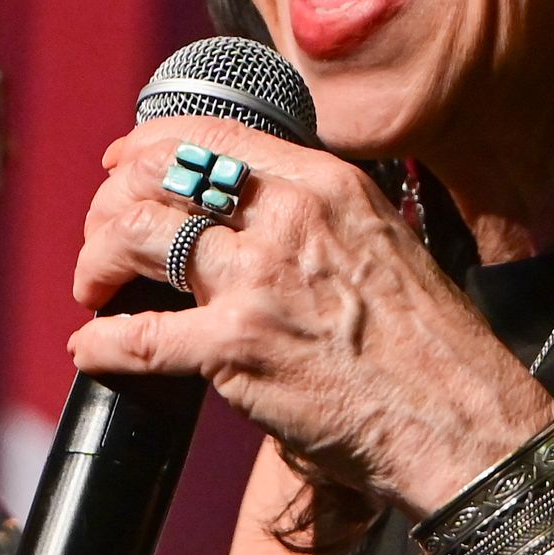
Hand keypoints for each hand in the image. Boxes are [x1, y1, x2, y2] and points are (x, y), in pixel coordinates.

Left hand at [65, 121, 553, 512]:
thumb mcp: (381, 243)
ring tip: (94, 288)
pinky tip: (92, 348)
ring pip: (137, 238)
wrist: (461, 421)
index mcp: (325, 185)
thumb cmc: (430, 348)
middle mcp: (289, 218)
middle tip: (101, 238)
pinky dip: (100, 342)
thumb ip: (316, 220)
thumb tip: (250, 216)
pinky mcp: (236, 348)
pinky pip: (137, 336)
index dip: (148, 147)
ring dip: (96, 262)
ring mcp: (258, 281)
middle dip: (111, 204)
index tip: (120, 168)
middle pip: (161, 176)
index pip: (211, 134)